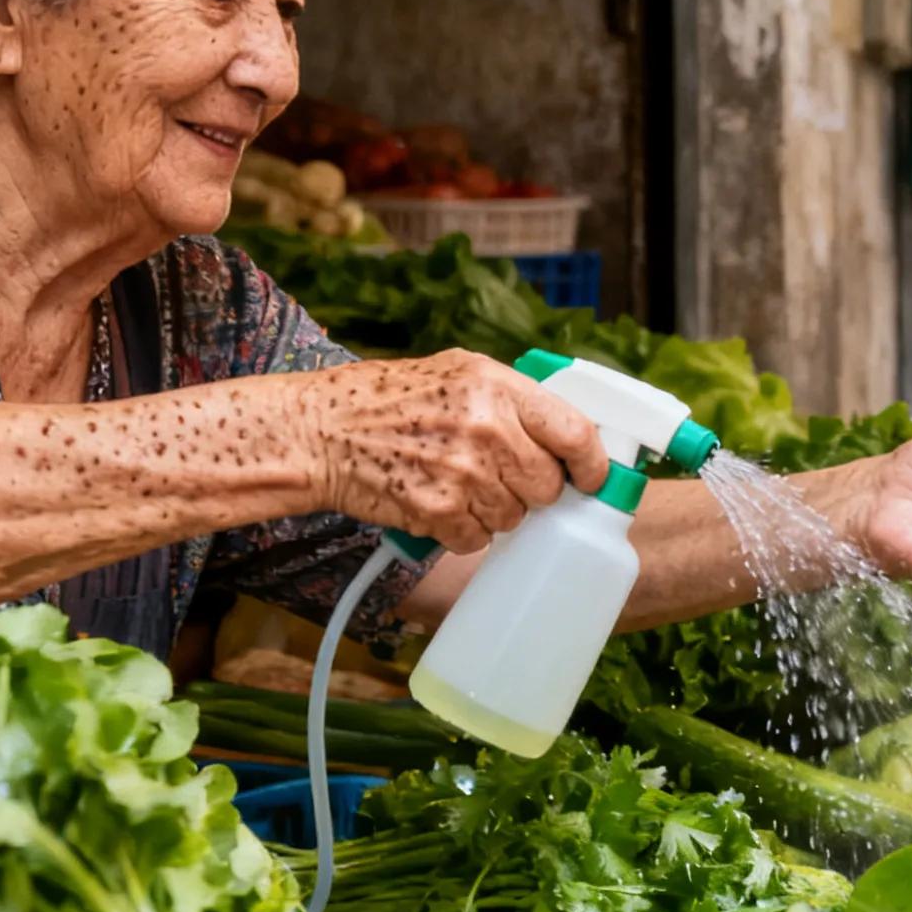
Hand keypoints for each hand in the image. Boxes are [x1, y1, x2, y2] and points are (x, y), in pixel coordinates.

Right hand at [302, 351, 610, 553]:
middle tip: (499, 475)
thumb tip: (569, 434)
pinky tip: (435, 502)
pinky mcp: (438, 511)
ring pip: (514, 517)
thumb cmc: (389, 400)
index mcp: (498, 387)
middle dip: (530, 488)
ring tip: (455, 482)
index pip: (576, 434)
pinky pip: (477, 539)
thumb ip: (515, 398)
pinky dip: (461, 530)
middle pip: (547, 486)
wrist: (319, 431)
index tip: (591, 478)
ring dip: (493, 510)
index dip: (592, 464)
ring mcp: (464, 473)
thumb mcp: (459, 372)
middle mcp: (488, 429)